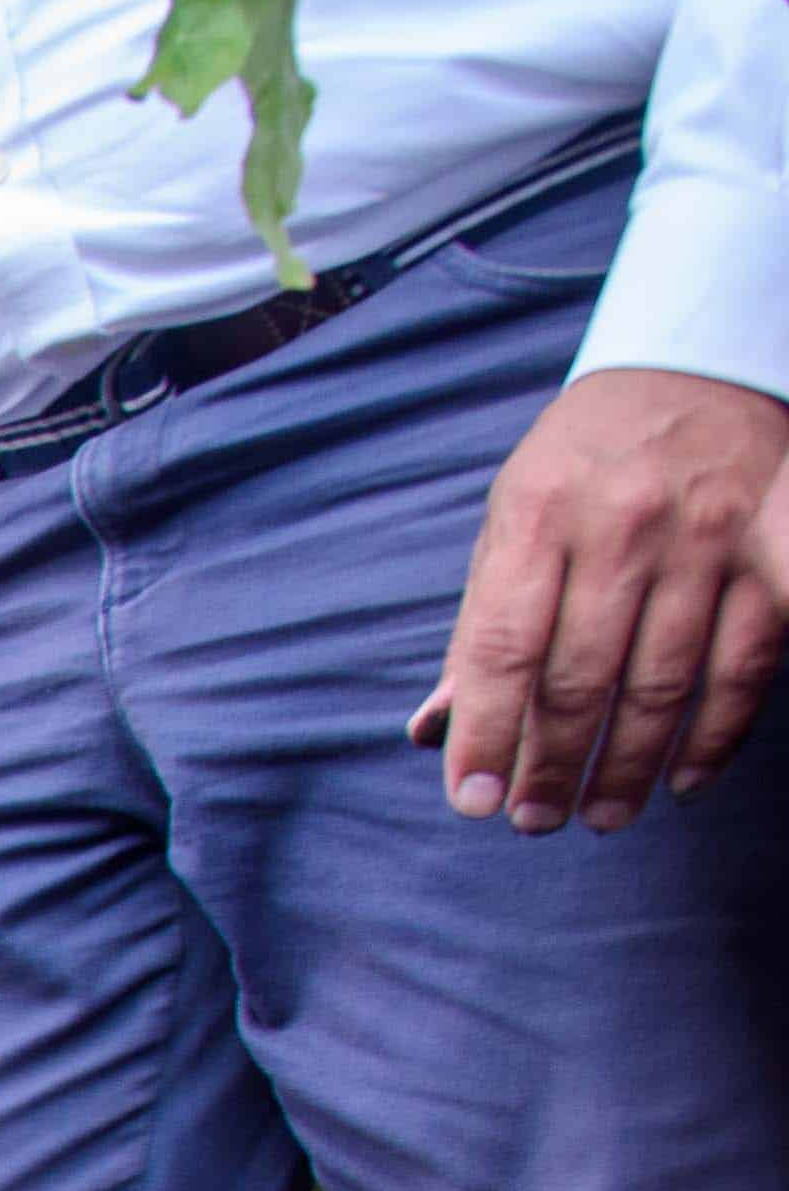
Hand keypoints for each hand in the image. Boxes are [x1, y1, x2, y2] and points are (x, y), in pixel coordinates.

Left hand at [415, 368, 787, 826]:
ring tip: (602, 816)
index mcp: (540, 515)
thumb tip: (436, 727)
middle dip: (556, 766)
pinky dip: (717, 736)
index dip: (486, 734)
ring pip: (667, 683)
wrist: (695, 369)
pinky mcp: (776, 548)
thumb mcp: (510, 521)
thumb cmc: (582, 464)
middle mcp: (625, 525)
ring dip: (631, 766)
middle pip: (586, 678)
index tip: (472, 802)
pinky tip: (686, 779)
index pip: (503, 647)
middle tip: (537, 821)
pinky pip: (748, 665)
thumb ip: (480, 624)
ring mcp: (709, 538)